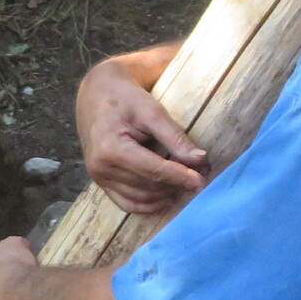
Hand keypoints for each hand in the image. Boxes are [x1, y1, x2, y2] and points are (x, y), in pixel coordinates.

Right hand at [77, 49, 207, 214]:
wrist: (98, 94)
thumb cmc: (126, 99)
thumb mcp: (152, 112)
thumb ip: (175, 138)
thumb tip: (201, 160)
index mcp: (111, 148)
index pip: (153, 171)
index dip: (180, 177)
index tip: (202, 181)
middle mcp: (101, 167)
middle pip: (148, 186)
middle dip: (176, 186)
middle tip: (200, 180)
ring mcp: (99, 178)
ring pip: (140, 198)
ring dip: (165, 196)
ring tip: (186, 186)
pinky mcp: (101, 182)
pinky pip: (127, 203)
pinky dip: (149, 205)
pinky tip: (167, 197)